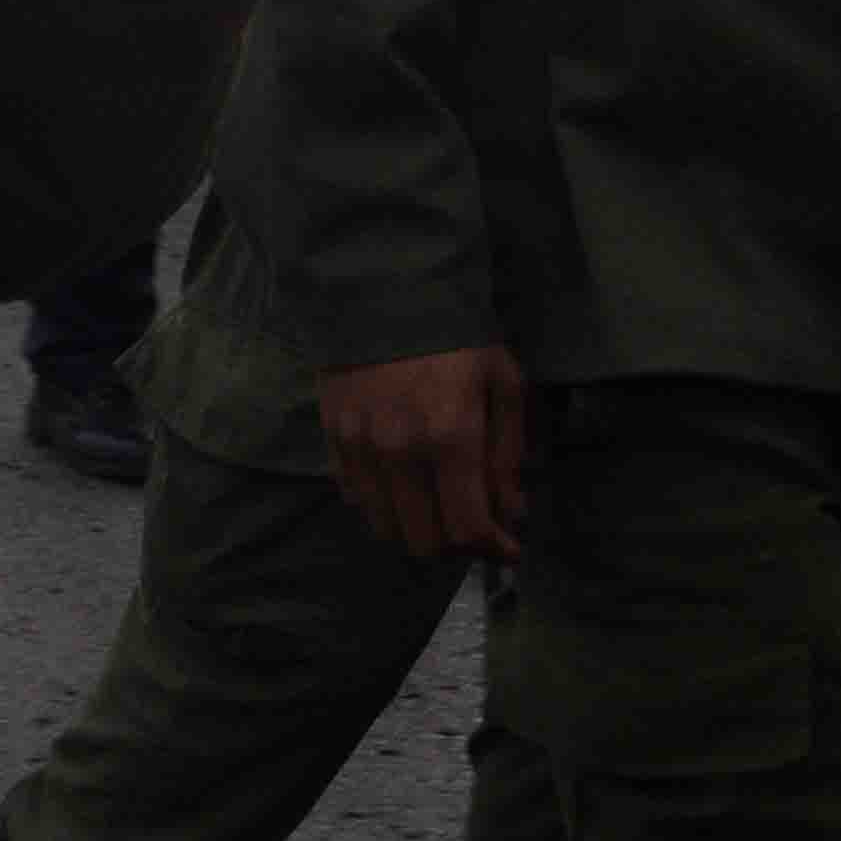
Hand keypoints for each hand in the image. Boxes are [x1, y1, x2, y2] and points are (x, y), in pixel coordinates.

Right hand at [319, 343, 526, 560]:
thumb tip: (510, 511)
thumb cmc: (457, 339)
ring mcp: (358, 445)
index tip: (508, 548)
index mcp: (451, 437)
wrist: (385, 291)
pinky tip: (399, 483)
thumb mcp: (504, 386)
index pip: (466, 527)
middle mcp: (399, 451)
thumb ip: (508, 454)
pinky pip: (353, 495)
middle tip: (471, 523)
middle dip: (455, 544)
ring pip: (384, 525)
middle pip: (423, 540)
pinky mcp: (331, 435)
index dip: (491, 549)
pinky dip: (379, 503)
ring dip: (414, 527)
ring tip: (434, 506)